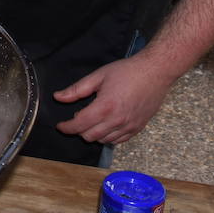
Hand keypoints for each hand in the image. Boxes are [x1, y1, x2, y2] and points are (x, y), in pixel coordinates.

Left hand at [53, 52, 177, 145]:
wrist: (155, 72)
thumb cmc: (127, 71)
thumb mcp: (98, 76)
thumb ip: (76, 89)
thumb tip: (58, 97)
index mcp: (105, 107)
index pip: (79, 125)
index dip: (66, 127)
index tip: (60, 126)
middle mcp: (117, 120)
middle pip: (90, 136)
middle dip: (78, 130)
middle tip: (77, 119)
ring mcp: (129, 126)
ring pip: (103, 141)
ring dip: (93, 134)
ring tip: (92, 120)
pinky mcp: (138, 128)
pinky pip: (118, 141)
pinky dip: (108, 137)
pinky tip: (106, 126)